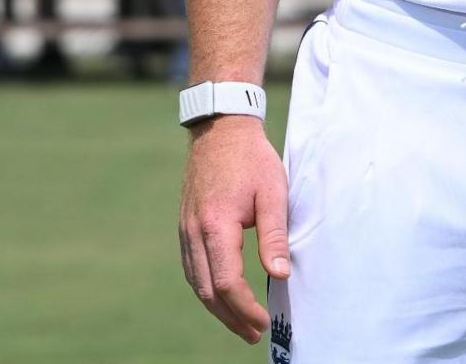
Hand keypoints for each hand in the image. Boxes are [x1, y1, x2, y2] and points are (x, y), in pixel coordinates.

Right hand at [178, 115, 288, 342]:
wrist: (220, 131)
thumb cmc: (252, 160)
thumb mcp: (273, 193)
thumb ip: (274, 235)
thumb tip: (279, 274)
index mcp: (215, 226)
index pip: (227, 282)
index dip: (245, 307)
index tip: (264, 322)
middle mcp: (193, 234)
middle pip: (208, 290)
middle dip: (230, 317)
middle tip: (253, 334)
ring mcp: (185, 231)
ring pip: (196, 283)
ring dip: (217, 308)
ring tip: (240, 324)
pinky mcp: (186, 228)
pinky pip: (193, 269)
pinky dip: (207, 289)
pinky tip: (223, 297)